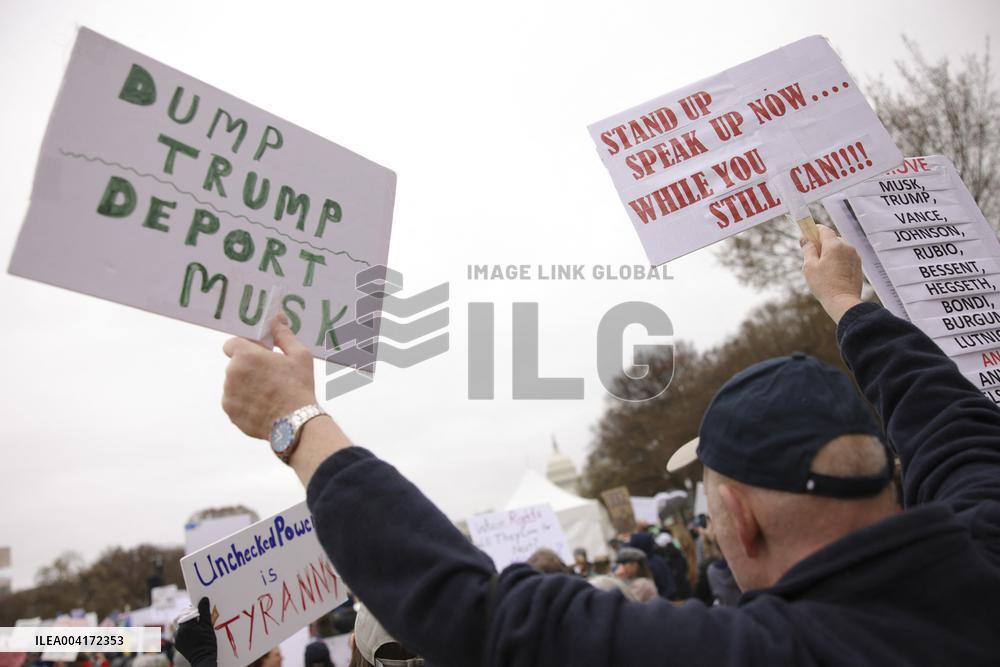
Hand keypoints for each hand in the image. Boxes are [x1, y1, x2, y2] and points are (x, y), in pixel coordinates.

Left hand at [174, 597, 216, 666]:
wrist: (203, 659)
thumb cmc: (207, 642)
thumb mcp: (208, 626)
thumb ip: (204, 612)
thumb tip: (204, 599)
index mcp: (186, 625)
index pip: (188, 612)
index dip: (195, 610)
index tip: (201, 611)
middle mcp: (179, 631)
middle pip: (185, 619)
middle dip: (192, 617)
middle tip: (201, 620)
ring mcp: (177, 639)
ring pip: (183, 627)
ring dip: (190, 625)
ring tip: (199, 629)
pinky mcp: (178, 644)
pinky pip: (181, 634)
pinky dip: (187, 633)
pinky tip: (195, 636)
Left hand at [222, 314, 316, 439]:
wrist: (295, 424)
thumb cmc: (299, 387)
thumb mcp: (299, 356)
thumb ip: (283, 335)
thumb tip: (276, 319)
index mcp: (246, 356)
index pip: (231, 343)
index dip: (245, 347)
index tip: (258, 354)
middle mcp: (232, 373)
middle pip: (235, 364)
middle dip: (248, 367)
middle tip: (270, 376)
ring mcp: (228, 394)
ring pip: (234, 384)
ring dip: (246, 385)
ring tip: (269, 394)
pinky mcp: (230, 411)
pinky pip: (234, 401)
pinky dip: (245, 402)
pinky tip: (264, 406)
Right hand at [801, 224, 863, 323]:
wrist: (843, 301)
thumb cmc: (824, 285)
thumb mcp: (810, 267)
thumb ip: (808, 250)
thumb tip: (805, 239)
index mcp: (834, 245)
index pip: (824, 230)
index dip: (814, 230)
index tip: (807, 234)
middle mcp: (847, 247)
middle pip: (832, 239)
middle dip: (822, 244)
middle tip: (812, 255)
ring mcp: (854, 256)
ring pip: (840, 248)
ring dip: (831, 252)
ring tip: (823, 268)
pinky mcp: (858, 265)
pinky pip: (846, 257)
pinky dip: (839, 260)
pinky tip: (832, 273)